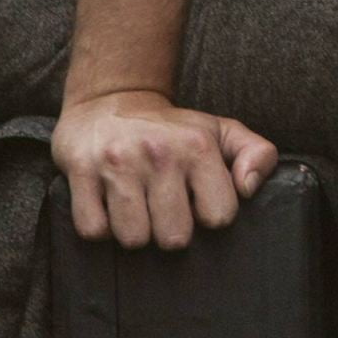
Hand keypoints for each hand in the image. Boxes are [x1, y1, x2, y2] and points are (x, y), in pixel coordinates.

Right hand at [53, 88, 275, 248]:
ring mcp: (117, 163)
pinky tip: (108, 207)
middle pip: (174, 238)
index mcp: (197, 146)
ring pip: (133, 239)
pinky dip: (100, 227)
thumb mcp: (220, 131)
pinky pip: (93, 230)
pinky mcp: (80, 170)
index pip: (219, 216)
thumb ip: (257, 155)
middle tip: (162, 209)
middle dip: (169, 231)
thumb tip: (248, 189)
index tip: (197, 202)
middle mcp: (159, 154)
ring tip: (136, 208)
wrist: (109, 99)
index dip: (209, 216)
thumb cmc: (170, 128)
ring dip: (134, 232)